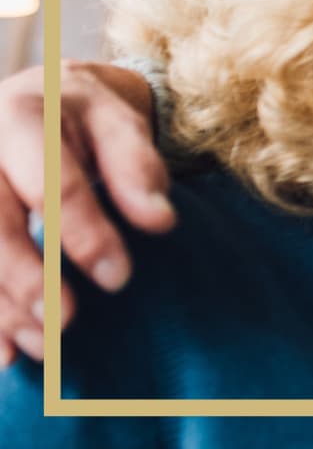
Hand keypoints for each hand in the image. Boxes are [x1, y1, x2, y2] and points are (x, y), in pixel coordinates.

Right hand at [0, 60, 172, 363]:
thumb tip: (160, 220)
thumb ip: (138, 165)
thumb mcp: (118, 121)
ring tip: (37, 348)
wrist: (36, 96)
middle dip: (28, 278)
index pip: (55, 183)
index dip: (86, 233)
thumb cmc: (85, 115)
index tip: (119, 278)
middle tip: (66, 325)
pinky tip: (0, 353)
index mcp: (22, 116)